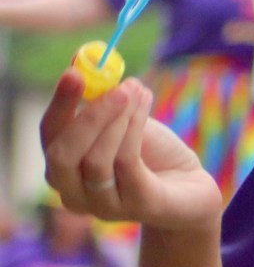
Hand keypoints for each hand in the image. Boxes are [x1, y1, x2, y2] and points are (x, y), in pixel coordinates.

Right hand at [40, 69, 222, 231]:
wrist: (189, 186)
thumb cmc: (151, 152)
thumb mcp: (125, 121)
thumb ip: (104, 98)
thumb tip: (87, 60)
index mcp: (64, 167)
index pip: (50, 135)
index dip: (59, 104)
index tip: (74, 72)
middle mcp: (75, 192)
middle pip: (62, 156)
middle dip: (88, 117)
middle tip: (116, 87)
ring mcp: (103, 205)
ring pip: (96, 160)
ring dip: (120, 119)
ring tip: (138, 89)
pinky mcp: (136, 206)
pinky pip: (127, 164)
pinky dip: (135, 128)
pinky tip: (147, 102)